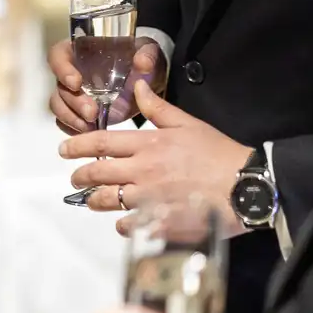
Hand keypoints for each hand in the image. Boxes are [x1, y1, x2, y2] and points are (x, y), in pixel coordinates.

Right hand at [50, 38, 165, 133]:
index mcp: (81, 51)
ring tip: (90, 127)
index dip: (61, 68)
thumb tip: (142, 63)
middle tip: (92, 113)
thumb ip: (146, 54)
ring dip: (71, 117)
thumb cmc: (141, 59)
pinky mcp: (79, 112)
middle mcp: (72, 72)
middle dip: (73, 102)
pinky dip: (73, 128)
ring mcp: (74, 94)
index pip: (58, 55)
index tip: (75, 82)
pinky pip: (65, 122)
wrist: (148, 80)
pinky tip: (88, 132)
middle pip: (59, 86)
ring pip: (58, 105)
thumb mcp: (148, 51)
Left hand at [59, 81, 246, 230]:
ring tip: (91, 201)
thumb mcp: (189, 124)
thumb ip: (158, 108)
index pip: (100, 143)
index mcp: (149, 145)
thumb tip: (138, 86)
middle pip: (98, 174)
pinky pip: (130, 225)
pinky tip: (123, 223)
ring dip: (94, 202)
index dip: (76, 146)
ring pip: (108, 201)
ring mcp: (151, 198)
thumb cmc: (221, 153)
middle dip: (79, 177)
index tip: (63, 150)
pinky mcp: (162, 221)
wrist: (249, 186)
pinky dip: (122, 225)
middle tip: (75, 179)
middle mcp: (144, 171)